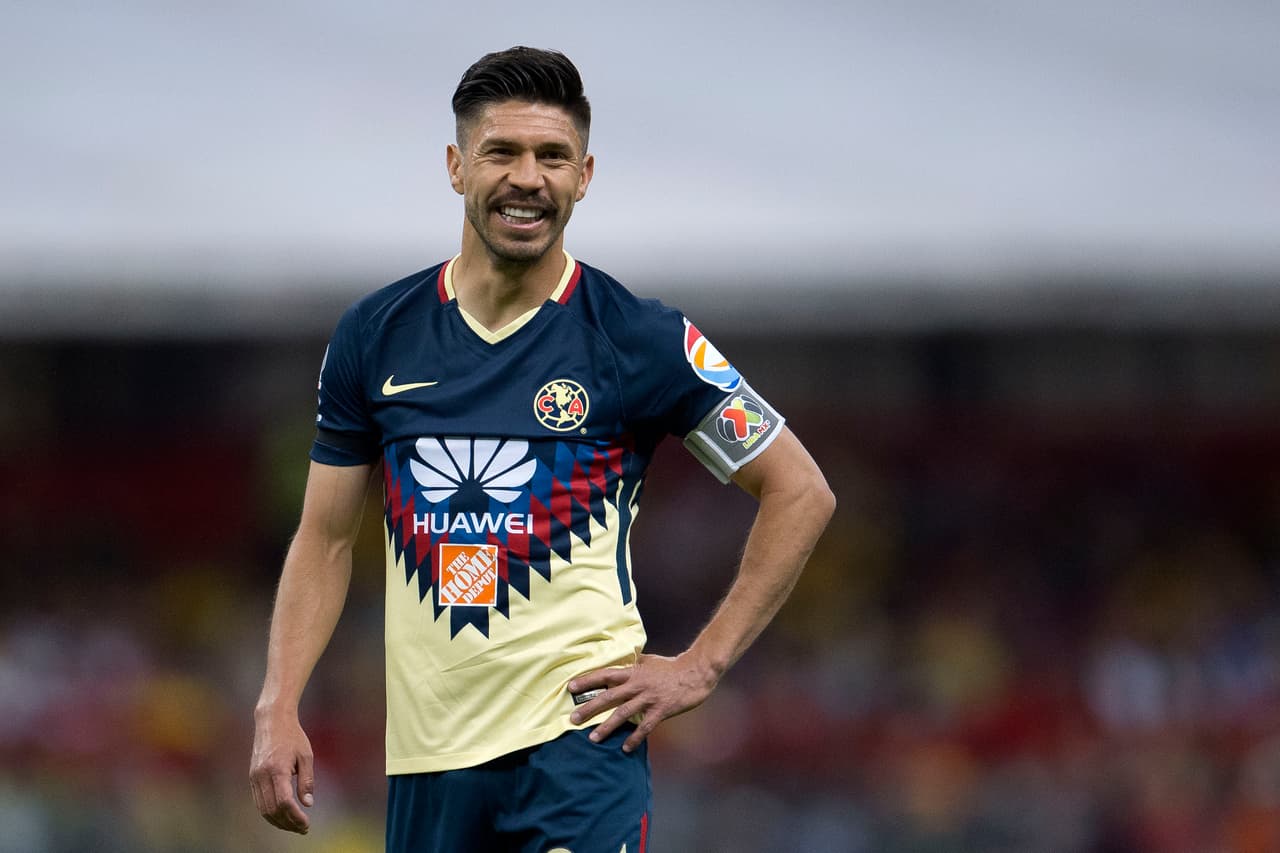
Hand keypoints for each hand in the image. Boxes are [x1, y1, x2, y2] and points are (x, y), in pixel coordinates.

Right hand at [249, 710, 314, 833]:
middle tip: (303, 828)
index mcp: (277, 769)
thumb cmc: (293, 736)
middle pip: (272, 810)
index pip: (284, 802)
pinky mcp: (252, 777)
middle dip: (288, 823)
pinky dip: (270, 813)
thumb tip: (307, 804)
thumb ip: (307, 780)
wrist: (271, 721)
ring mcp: (254, 777)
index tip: (306, 824)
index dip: (295, 817)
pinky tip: (283, 816)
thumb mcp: (306, 755)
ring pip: (263, 809)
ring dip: (278, 821)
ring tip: (294, 826)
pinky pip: (259, 802)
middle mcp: (262, 776)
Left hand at [567, 652, 718, 752]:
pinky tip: (625, 748)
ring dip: (607, 727)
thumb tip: (622, 662)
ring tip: (593, 738)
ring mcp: (648, 698)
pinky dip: (634, 738)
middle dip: (589, 708)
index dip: (587, 681)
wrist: (695, 672)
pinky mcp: (661, 710)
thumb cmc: (671, 666)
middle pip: (608, 697)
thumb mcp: (649, 660)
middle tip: (573, 719)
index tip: (571, 687)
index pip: (605, 675)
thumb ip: (634, 664)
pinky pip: (644, 727)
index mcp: (633, 672)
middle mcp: (637, 685)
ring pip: (623, 714)